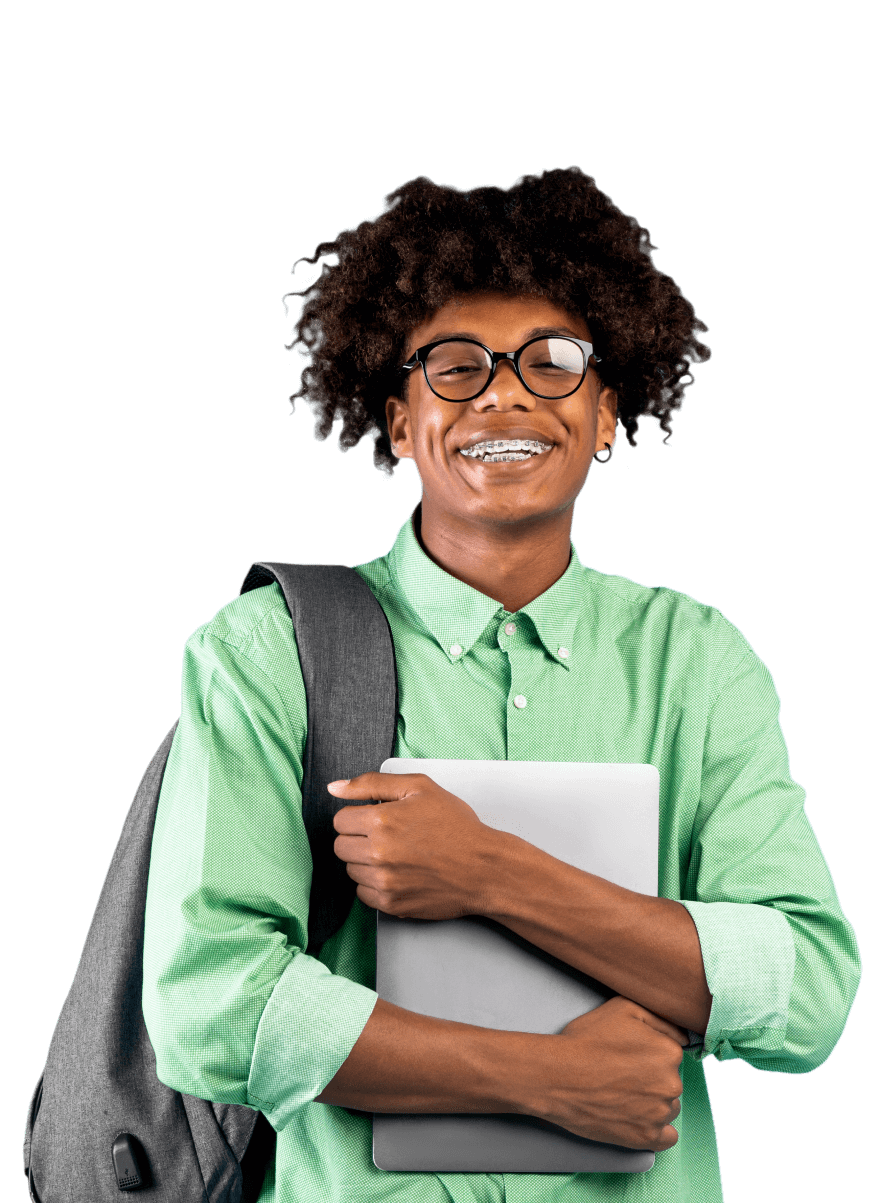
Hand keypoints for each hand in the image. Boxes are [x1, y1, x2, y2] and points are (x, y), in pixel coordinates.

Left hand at [329, 772, 498, 920]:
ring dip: (366, 862)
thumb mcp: (419, 788)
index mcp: (381, 821)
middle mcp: (378, 853)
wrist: (484, 868)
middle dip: (359, 838)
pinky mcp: (391, 904)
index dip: (358, 816)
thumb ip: (371, 783)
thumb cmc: (457, 827)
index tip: (377, 819)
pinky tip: (398, 873)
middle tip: (387, 836)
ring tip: (397, 854)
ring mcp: (383, 882)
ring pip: (351, 870)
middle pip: (340, 846)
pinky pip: (363, 894)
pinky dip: (375, 884)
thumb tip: (335, 788)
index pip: (340, 820)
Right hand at [531, 996, 687, 1151]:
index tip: (630, 1056)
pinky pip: (667, 1137)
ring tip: (623, 1094)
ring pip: (668, 1107)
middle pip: (670, 1081)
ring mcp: (659, 1113)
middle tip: (622, 1075)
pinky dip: (655, 1129)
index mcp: (668, 1052)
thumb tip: (682, 1035)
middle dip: (651, 1078)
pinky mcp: (646, 1137)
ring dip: (652, 1102)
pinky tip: (637, 1117)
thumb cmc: (585, 1041)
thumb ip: (660, 1018)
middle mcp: (671, 1084)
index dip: (648, 1053)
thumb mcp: (623, 1008)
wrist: (557, 1077)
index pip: (671, 1055)